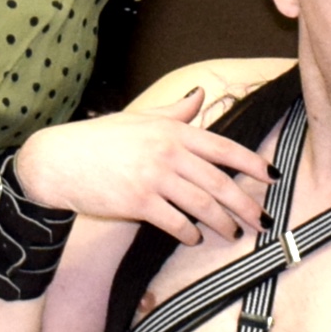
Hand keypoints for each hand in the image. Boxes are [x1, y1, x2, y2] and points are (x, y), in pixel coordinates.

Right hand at [8, 86, 276, 245]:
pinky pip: (174, 221)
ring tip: (232, 234)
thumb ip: (175, 111)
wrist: (58, 160)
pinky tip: (194, 238)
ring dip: (222, 223)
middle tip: (263, 221)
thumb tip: (200, 93)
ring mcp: (153, 177)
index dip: (252, 164)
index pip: (224, 147)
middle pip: (219, 182)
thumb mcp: (139, 119)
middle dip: (245, 204)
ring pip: (202, 204)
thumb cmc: (99, 139)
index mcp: (172, 130)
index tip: (272, 178)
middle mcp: (168, 152)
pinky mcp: (138, 202)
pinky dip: (189, 232)